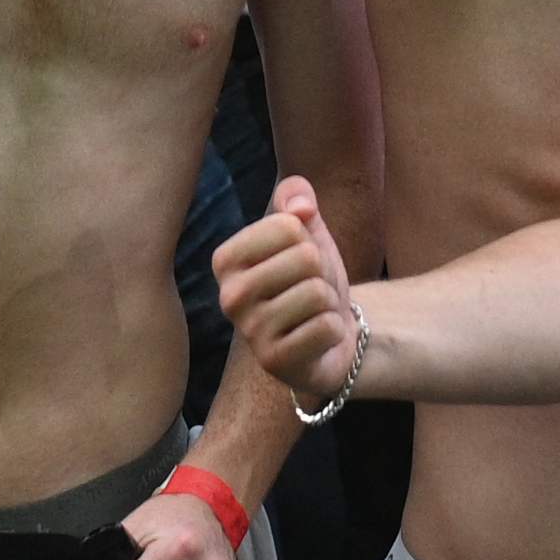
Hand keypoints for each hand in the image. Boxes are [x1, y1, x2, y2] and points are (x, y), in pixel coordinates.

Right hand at [212, 174, 361, 402]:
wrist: (329, 335)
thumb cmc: (310, 278)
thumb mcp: (307, 231)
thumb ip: (297, 197)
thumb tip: (301, 207)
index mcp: (225, 259)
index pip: (288, 225)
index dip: (308, 241)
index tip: (298, 263)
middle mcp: (229, 296)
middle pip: (306, 258)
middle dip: (322, 273)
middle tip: (310, 291)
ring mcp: (249, 332)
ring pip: (317, 293)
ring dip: (329, 304)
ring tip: (313, 314)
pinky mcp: (274, 361)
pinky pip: (326, 327)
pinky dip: (334, 330)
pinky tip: (317, 339)